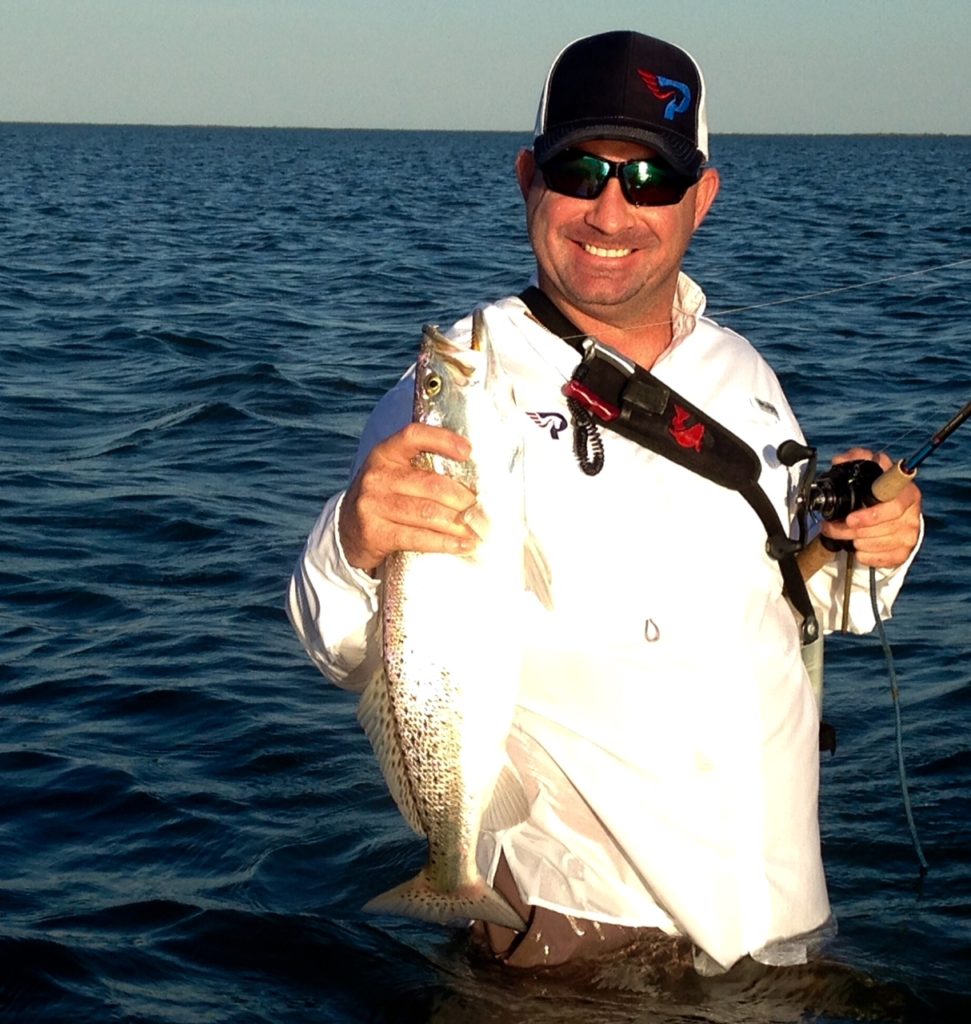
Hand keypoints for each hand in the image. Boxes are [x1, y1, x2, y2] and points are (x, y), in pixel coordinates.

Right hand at [338, 423, 477, 571]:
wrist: (347, 531)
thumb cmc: (385, 499)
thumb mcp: (395, 475)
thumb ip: (423, 470)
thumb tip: (473, 482)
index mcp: (385, 453)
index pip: (413, 436)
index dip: (442, 440)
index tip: (468, 451)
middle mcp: (377, 476)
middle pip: (431, 484)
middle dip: (463, 499)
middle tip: (481, 510)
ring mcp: (373, 504)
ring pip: (428, 513)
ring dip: (459, 523)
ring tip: (477, 530)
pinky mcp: (375, 533)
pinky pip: (417, 537)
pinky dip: (445, 542)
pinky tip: (462, 545)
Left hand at [819, 448, 921, 568]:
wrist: (887, 512)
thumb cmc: (875, 489)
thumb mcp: (866, 468)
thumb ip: (855, 458)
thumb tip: (840, 460)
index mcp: (906, 492)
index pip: (894, 505)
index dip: (872, 514)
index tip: (850, 519)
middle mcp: (912, 514)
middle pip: (882, 528)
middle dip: (851, 530)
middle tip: (832, 527)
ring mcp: (910, 534)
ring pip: (880, 543)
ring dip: (854, 541)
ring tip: (840, 534)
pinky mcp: (905, 551)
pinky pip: (885, 559)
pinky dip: (867, 556)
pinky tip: (857, 549)